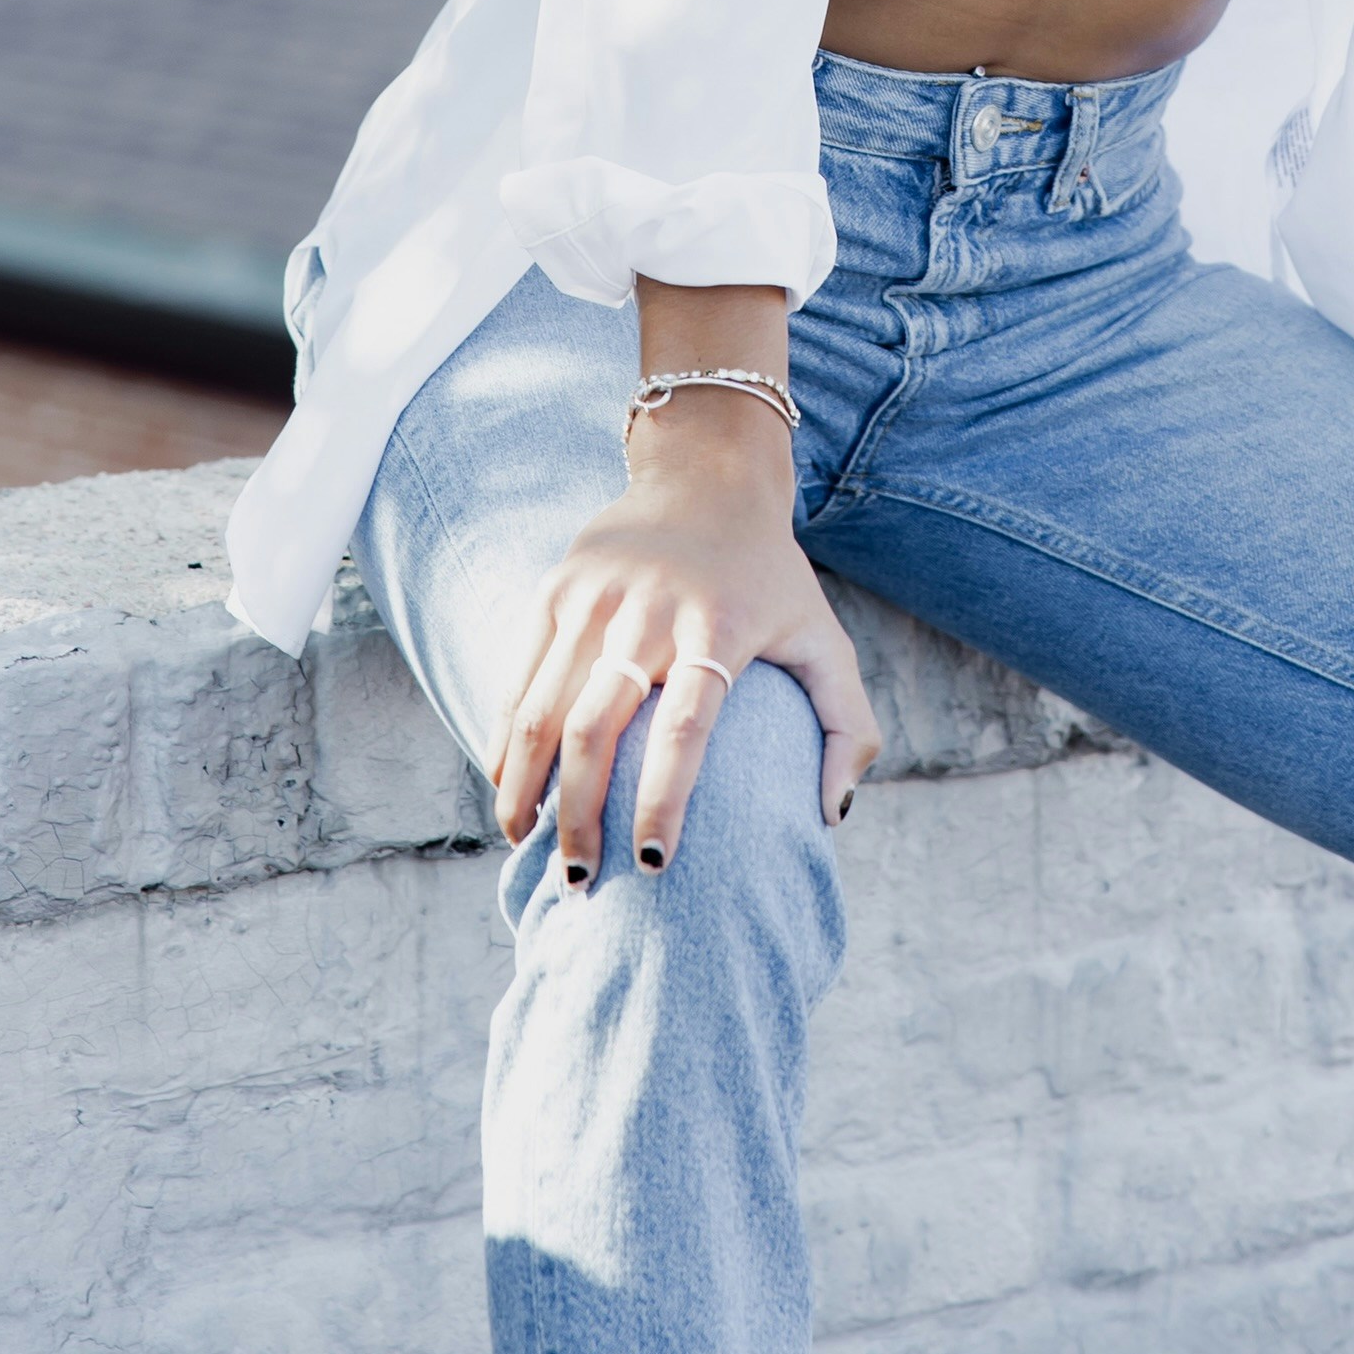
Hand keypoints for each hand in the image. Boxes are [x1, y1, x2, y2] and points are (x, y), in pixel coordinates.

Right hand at [485, 396, 880, 889]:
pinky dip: (505, 738)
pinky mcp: (557, 586)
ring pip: (543, 709)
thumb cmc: (770, 576)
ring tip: (524, 844)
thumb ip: (847, 726)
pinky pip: (520, 675)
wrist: (708, 472)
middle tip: (579, 881)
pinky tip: (507, 786)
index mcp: (721, 627)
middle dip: (578, 816)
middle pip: (597, 728)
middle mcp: (652, 609)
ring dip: (526, 787)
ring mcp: (596, 594)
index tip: (651, 865)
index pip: (686, 728)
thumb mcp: (824, 636)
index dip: (664, 800)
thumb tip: (830, 816)